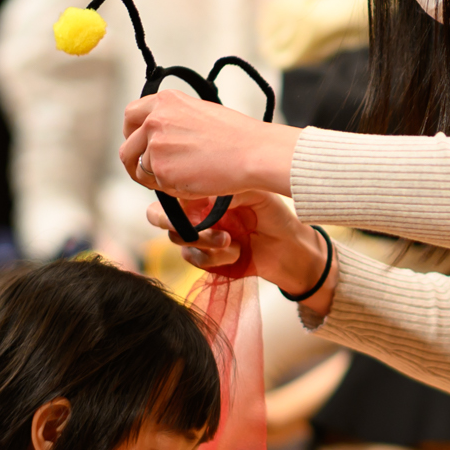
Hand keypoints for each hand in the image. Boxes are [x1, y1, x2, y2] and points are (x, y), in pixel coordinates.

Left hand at [120, 94, 300, 200]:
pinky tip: (193, 181)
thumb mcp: (198, 113)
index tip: (137, 145)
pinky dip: (171, 188)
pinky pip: (157, 186)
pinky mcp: (160, 169)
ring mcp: (155, 144)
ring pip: (143, 170)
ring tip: (187, 176)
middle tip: (145, 174)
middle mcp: (154, 119)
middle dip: (133, 163)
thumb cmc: (235, 136)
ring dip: (158, 178)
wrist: (252, 152)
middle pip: (127, 147)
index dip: (131, 134)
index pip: (130, 116)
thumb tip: (155, 140)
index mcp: (165, 101)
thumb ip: (172, 121)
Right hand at [144, 192, 333, 298]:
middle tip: (190, 225)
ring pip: (178, 240)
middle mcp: (196, 213)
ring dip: (202, 240)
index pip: (171, 189)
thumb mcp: (255, 193)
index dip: (170, 194)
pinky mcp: (207, 259)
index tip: (190, 200)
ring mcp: (199, 237)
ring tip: (228, 239)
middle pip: (159, 216)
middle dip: (170, 221)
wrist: (289, 248)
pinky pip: (195, 259)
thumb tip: (203, 193)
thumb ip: (228, 190)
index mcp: (204, 192)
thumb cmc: (274, 214)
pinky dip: (215, 257)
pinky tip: (236, 251)